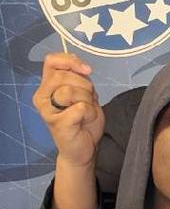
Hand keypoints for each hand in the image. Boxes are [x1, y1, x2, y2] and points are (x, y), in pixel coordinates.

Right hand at [31, 53, 103, 167]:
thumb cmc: (83, 120)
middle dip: (85, 86)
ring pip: (70, 91)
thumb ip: (79, 77)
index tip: (87, 71)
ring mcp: (47, 110)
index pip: (52, 61)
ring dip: (87, 100)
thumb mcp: (85, 92)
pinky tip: (85, 121)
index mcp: (47, 85)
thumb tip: (82, 66)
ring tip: (85, 112)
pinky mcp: (56, 122)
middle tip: (88, 100)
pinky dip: (89, 113)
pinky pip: (79, 108)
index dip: (71, 61)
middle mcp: (42, 96)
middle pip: (64, 75)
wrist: (84, 148)